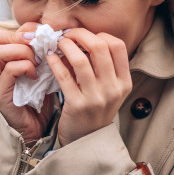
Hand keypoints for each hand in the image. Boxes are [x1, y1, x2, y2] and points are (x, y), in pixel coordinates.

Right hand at [0, 23, 53, 144]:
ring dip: (23, 52)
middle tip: (38, 47)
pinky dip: (26, 67)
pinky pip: (10, 70)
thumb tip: (46, 32)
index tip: (37, 36)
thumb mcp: (36, 70)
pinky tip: (36, 75)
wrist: (35, 131)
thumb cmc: (36, 99)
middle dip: (19, 38)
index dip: (16, 30)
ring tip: (37, 62)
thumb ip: (35, 52)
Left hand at [47, 29, 131, 145]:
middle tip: (68, 34)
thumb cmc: (95, 110)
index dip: (100, 35)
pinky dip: (55, 62)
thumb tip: (83, 38)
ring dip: (66, 45)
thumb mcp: (109, 90)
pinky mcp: (77, 105)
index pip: (118, 46)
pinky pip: (64, 76)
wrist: (86, 141)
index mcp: (124, 83)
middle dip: (81, 35)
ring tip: (58, 43)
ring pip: (81, 59)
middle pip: (100, 47)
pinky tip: (49, 57)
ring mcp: (96, 98)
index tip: (86, 36)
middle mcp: (113, 89)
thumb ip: (103, 67)